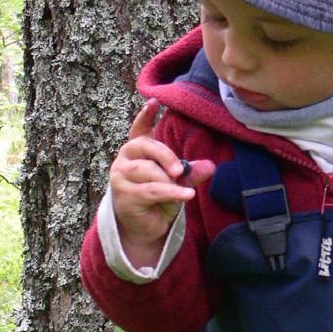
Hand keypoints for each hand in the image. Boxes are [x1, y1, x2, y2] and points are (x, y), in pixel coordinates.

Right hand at [109, 99, 214, 266]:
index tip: (154, 102)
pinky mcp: (124, 195)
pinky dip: (171, 192)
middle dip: (165, 155)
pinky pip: (151, 190)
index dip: (145, 116)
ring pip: (148, 170)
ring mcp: (121, 176)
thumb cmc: (159, 200)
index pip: (139, 129)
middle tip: (180, 169)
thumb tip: (211, 165)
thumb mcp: (177, 183)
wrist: (146, 229)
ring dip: (168, 180)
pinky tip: (186, 195)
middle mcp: (126, 159)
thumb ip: (191, 172)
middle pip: (144, 146)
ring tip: (182, 189)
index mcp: (138, 151)